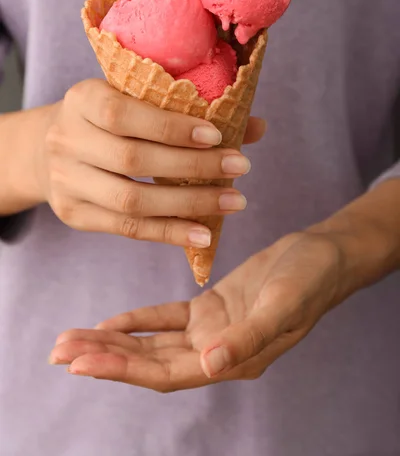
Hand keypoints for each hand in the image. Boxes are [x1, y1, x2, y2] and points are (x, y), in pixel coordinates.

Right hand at [37, 79, 264, 247]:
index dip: (172, 127)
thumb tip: (256, 126)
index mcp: (83, 99)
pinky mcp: (73, 214)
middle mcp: (67, 139)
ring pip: (131, 201)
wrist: (49, 149)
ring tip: (234, 202)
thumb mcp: (135, 101)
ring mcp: (65, 181)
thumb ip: (188, 110)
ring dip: (189, 204)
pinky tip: (204, 233)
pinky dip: (168, 232)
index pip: (123, 114)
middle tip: (241, 168)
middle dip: (193, 166)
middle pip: (133, 160)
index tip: (218, 136)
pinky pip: (126, 228)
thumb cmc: (108, 120)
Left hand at [49, 231, 342, 390]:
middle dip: (104, 356)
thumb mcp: (283, 303)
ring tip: (72, 338)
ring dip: (113, 340)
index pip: (166, 372)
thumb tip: (209, 367)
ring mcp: (212, 331)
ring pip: (152, 342)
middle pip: (149, 361)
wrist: (322, 257)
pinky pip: (166, 318)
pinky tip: (112, 321)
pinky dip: (138, 321)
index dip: (123, 368)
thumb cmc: (310, 279)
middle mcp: (216, 352)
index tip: (81, 362)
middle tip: (59, 349)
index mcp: (233, 359)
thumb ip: (248, 337)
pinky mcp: (211, 308)